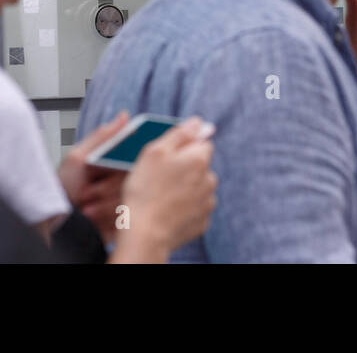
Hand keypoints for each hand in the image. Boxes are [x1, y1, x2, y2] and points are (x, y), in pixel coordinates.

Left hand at [57, 111, 129, 237]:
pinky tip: (94, 218)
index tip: (113, 169)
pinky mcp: (123, 220)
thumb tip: (124, 115)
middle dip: (106, 188)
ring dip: (103, 205)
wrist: (55, 221)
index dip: (127, 162)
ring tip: (87, 206)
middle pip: (131, 180)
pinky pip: (125, 217)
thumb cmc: (63, 187)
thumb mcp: (78, 158)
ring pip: (128, 199)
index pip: (137, 155)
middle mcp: (123, 179)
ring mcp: (124, 200)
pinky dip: (106, 219)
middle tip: (88, 190)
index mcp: (116, 161)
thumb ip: (102, 137)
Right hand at [115, 117, 216, 260]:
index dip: (183, 148)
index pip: (201, 143)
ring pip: (198, 187)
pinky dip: (184, 208)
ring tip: (161, 197)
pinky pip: (195, 208)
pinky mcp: (202, 222)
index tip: (166, 158)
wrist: (145, 234)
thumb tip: (198, 122)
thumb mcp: (155, 152)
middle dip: (184, 168)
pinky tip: (167, 211)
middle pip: (199, 166)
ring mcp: (207, 203)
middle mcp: (210, 179)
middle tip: (159, 178)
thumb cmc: (146, 189)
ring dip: (185, 188)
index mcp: (200, 158)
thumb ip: (180, 133)